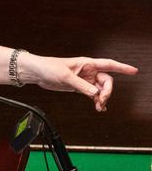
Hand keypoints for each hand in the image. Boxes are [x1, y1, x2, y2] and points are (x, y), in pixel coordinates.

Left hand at [22, 54, 137, 110]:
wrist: (37, 73)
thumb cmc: (48, 67)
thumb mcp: (65, 76)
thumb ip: (81, 85)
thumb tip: (94, 93)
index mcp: (87, 63)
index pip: (109, 64)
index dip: (122, 67)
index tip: (134, 71)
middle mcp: (88, 71)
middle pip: (106, 81)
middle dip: (107, 91)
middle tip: (101, 100)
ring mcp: (84, 79)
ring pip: (100, 89)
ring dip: (102, 98)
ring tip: (99, 107)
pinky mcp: (78, 87)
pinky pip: (92, 94)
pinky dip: (96, 100)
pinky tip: (98, 106)